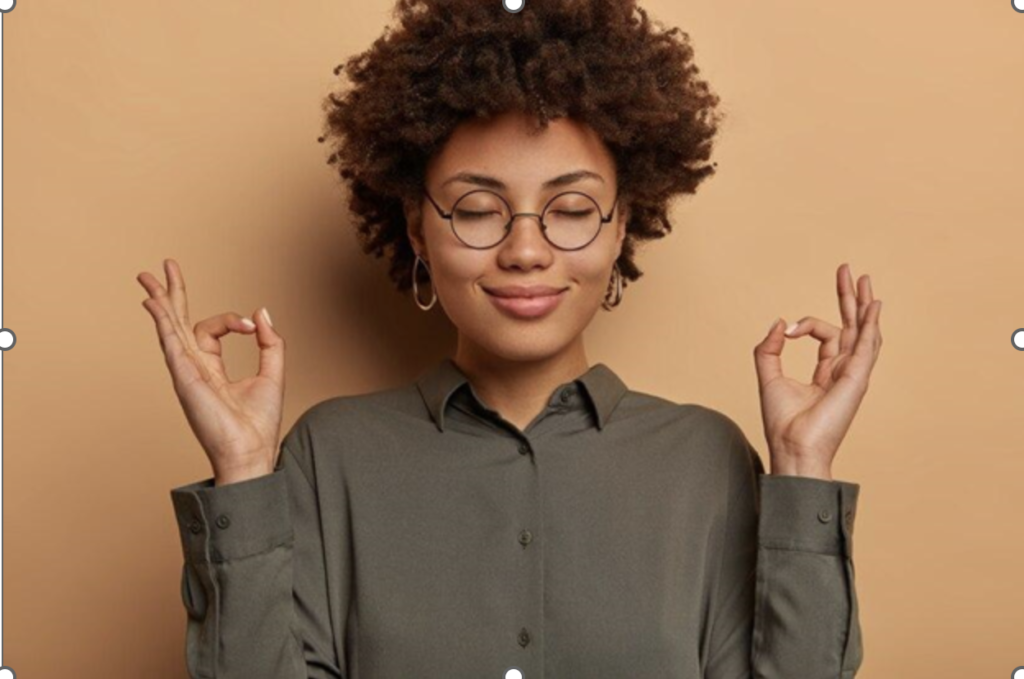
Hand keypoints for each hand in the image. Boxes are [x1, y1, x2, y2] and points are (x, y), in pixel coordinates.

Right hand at [137, 259, 285, 483]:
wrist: (252, 451)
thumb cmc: (259, 423)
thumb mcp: (273, 374)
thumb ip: (269, 342)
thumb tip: (261, 311)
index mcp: (211, 368)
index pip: (212, 329)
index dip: (232, 320)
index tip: (252, 326)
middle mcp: (194, 367)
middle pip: (178, 322)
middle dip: (171, 294)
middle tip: (162, 267)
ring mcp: (186, 371)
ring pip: (170, 328)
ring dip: (160, 301)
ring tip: (148, 276)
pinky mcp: (185, 377)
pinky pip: (171, 343)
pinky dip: (163, 321)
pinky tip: (154, 303)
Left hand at [753, 263, 882, 478]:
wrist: (792, 447)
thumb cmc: (782, 422)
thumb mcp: (768, 377)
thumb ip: (769, 349)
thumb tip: (779, 322)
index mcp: (827, 373)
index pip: (826, 335)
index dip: (805, 325)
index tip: (787, 330)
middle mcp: (844, 371)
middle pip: (852, 327)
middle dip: (849, 298)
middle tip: (848, 270)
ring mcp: (853, 374)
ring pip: (864, 331)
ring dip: (864, 305)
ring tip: (863, 279)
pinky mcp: (856, 378)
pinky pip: (867, 345)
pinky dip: (871, 324)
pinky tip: (873, 305)